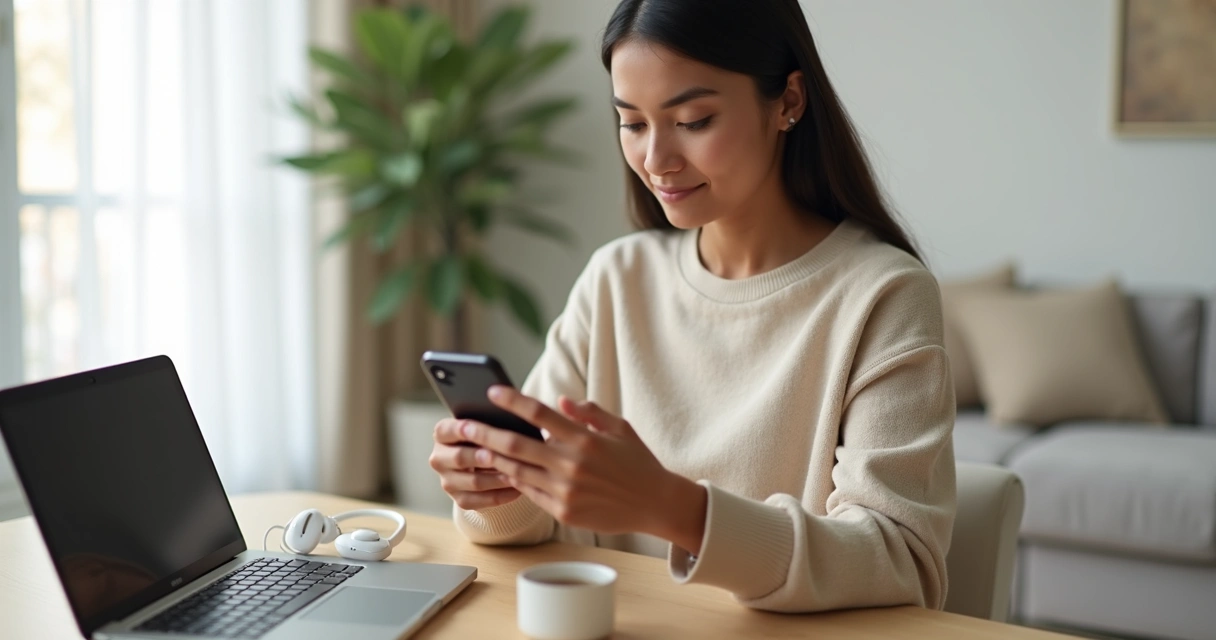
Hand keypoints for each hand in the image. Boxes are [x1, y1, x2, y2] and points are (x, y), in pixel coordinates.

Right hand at [429, 418, 521, 510]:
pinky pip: (481, 501)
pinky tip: (519, 488)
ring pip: (474, 482)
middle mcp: (439, 459)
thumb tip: (507, 426)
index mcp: (442, 435)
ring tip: (519, 472)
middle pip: (460, 458)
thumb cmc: (487, 436)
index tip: (480, 429)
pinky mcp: (460, 500)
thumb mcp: (484, 426)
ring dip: (498, 478)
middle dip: (483, 457)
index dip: (461, 430)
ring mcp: (448, 482)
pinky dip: (502, 495)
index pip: (446, 431)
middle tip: (504, 455)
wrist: (484, 462)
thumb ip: (489, 425)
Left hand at [459, 386, 707, 552]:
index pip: (540, 413)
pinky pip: (530, 492)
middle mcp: (571, 464)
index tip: (492, 392)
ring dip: (492, 459)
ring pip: (517, 470)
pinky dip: (513, 480)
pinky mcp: (563, 512)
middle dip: (485, 433)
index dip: (512, 401)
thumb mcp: (619, 429)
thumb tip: (560, 401)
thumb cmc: (638, 462)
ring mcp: (565, 491)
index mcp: (585, 439)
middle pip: (516, 444)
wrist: (655, 504)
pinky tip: (501, 470)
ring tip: (473, 449)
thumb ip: (588, 412)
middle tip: (463, 424)